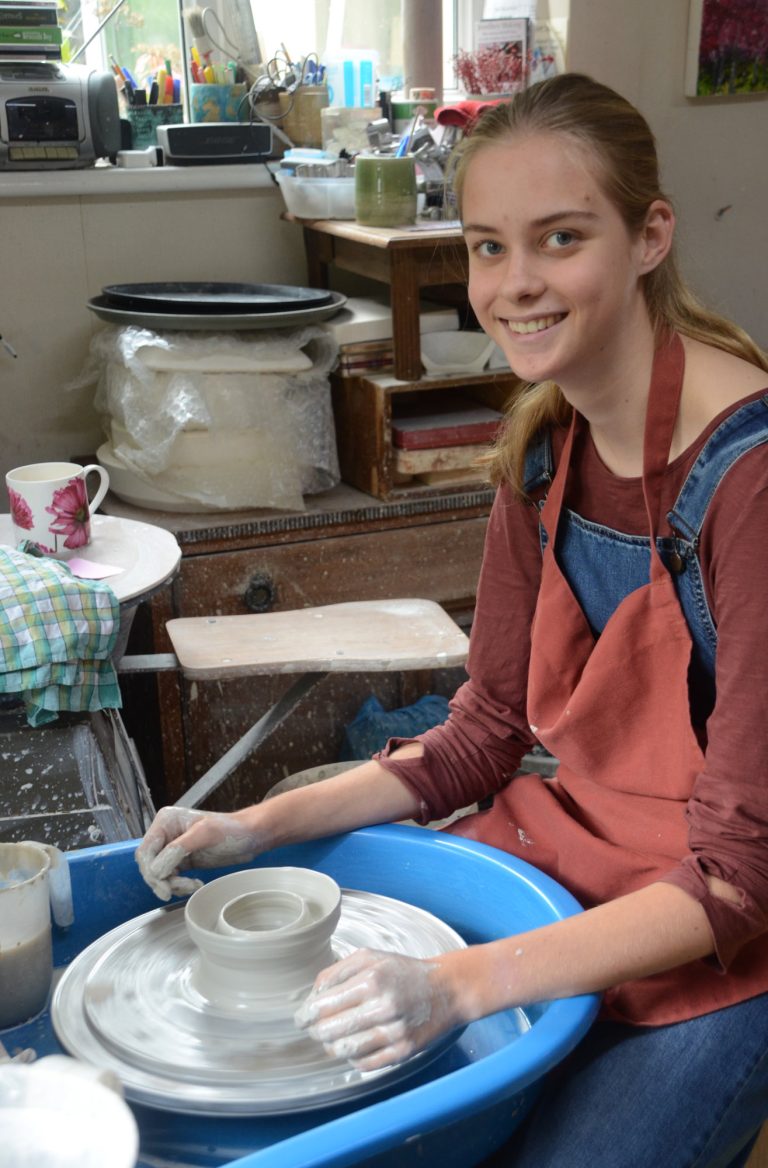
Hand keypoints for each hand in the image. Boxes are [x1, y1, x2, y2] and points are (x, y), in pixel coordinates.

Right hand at [135, 806, 264, 900]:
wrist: (250, 837)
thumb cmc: (232, 829)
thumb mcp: (205, 834)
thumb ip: (178, 849)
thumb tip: (155, 870)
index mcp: (166, 821)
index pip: (146, 850)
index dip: (151, 870)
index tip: (164, 886)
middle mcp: (166, 833)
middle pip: (148, 864)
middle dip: (161, 880)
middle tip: (175, 890)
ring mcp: (173, 848)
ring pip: (158, 874)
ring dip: (172, 885)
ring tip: (191, 885)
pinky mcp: (182, 861)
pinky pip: (169, 878)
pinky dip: (178, 886)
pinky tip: (194, 884)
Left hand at [294, 948, 460, 1070]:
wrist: (447, 989)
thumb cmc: (403, 971)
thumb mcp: (370, 958)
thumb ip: (337, 971)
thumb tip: (312, 995)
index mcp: (371, 980)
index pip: (323, 1006)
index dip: (305, 1015)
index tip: (301, 1018)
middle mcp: (382, 1006)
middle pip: (329, 1032)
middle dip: (316, 1032)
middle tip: (315, 1029)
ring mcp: (394, 1032)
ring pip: (344, 1051)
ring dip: (331, 1046)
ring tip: (332, 1039)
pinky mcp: (403, 1052)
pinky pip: (364, 1065)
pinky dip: (352, 1058)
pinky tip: (354, 1046)